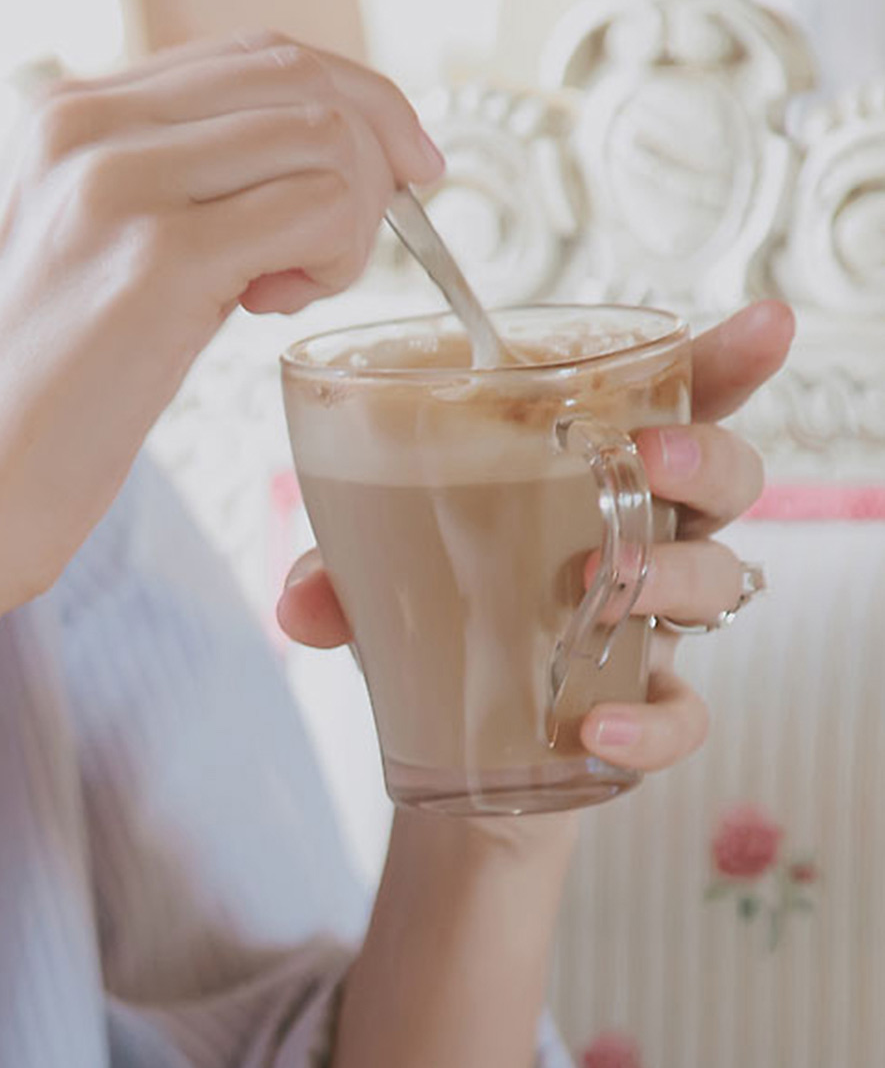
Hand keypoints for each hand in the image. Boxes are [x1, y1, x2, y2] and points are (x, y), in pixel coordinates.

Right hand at [0, 32, 442, 643]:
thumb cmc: (46, 391)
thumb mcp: (94, 254)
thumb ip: (176, 193)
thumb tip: (300, 173)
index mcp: (70, 114)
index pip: (256, 55)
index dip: (356, 100)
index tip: (406, 162)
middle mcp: (89, 126)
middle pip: (300, 79)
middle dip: (376, 154)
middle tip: (377, 234)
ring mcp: (122, 186)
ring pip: (322, 137)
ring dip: (353, 218)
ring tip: (295, 287)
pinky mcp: (159, 261)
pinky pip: (318, 210)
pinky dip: (335, 257)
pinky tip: (277, 306)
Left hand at [278, 300, 794, 772]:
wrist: (455, 743)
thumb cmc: (440, 619)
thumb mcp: (381, 583)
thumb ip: (339, 575)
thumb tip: (302, 601)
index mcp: (592, 475)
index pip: (676, 403)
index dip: (728, 361)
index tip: (766, 323)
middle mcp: (642, 536)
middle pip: (725, 479)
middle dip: (706, 458)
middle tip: (651, 458)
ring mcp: (653, 626)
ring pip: (720, 580)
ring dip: (676, 573)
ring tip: (601, 582)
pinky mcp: (646, 708)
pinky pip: (686, 715)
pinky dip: (653, 725)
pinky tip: (598, 730)